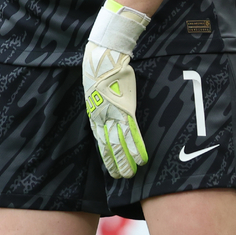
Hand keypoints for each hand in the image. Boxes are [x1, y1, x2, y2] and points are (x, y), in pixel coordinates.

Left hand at [83, 41, 147, 177]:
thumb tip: (104, 98)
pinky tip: (141, 160)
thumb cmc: (100, 66)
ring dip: (126, 161)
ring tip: (130, 175)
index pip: (100, 138)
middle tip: (119, 177)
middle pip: (108, 145)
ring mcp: (114, 115)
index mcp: (94, 112)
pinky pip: (132, 133)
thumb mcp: (94, 85)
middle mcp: (102, 117)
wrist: (102, 57)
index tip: (108, 166)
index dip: (105, 154)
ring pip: (120, 144)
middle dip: (114, 162)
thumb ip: (100, 96)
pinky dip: (136, 147)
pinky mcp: (125, 110)